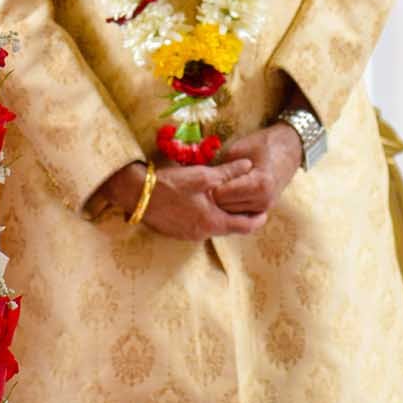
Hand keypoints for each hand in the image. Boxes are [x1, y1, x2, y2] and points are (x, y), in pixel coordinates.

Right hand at [88, 159, 267, 239]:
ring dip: (222, 218)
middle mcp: (202, 234)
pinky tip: (204, 205)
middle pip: (228, 229)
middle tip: (250, 207)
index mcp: (212, 222)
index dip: (257, 220)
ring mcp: (187, 236)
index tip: (265, 213)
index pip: (243, 227)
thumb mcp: (203, 175)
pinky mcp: (176, 233)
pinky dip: (207, 219)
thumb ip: (228, 173)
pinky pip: (198, 227)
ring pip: (213, 228)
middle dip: (240, 219)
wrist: (137, 194)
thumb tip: (249, 166)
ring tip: (229, 203)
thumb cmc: (171, 184)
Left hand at [211, 124, 301, 215]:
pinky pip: (241, 213)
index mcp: (258, 184)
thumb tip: (202, 179)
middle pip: (225, 208)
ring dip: (222, 203)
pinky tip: (228, 192)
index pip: (221, 195)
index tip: (204, 177)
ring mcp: (265, 207)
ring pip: (231, 213)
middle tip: (206, 183)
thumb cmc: (263, 144)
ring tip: (217, 186)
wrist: (290, 147)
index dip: (209, 186)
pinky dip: (231, 206)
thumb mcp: (239, 149)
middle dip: (213, 196)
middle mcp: (263, 200)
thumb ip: (222, 167)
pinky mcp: (264, 209)